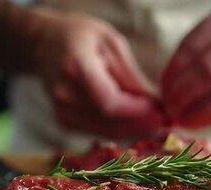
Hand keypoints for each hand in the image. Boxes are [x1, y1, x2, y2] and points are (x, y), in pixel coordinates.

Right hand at [31, 10, 165, 137]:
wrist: (43, 44)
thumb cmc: (81, 37)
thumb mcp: (112, 43)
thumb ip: (132, 76)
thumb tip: (158, 103)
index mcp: (76, 66)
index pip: (109, 101)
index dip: (138, 112)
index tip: (162, 111)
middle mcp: (64, 93)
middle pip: (109, 121)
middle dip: (142, 123)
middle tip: (167, 120)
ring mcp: (60, 110)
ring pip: (105, 131)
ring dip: (134, 129)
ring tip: (156, 120)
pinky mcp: (62, 121)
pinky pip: (97, 131)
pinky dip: (119, 129)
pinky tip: (135, 121)